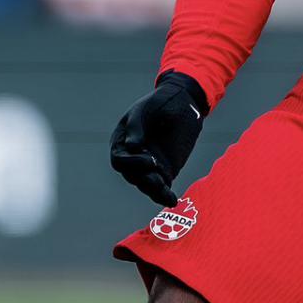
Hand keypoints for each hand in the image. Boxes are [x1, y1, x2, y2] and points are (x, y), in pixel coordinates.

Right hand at [108, 71, 207, 205]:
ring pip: (146, 185)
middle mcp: (133, 156)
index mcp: (122, 141)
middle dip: (144, 179)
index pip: (119, 160)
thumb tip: (132, 146)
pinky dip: (165, 195)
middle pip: (132, 176)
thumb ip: (137, 126)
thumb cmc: (161, 102)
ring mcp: (149, 165)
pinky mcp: (165, 170)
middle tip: (159, 178)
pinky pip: (161, 187)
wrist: (183, 101)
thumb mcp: (146, 109)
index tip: (150, 160)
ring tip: (167, 196)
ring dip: (154, 191)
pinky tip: (172, 201)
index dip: (132, 164)